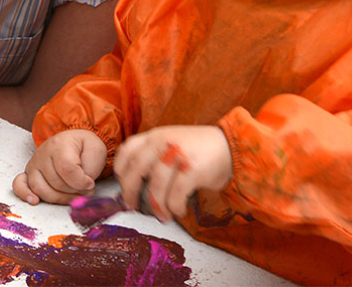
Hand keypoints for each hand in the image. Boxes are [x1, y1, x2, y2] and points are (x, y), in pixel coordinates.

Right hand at [13, 129, 106, 204]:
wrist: (73, 142)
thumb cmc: (84, 147)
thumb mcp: (96, 151)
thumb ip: (91, 169)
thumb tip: (83, 187)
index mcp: (60, 145)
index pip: (67, 169)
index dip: (81, 182)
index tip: (90, 184)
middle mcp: (43, 154)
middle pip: (56, 182)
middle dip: (74, 191)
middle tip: (85, 189)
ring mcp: (33, 164)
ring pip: (40, 189)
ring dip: (59, 198)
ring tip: (72, 196)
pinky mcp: (28, 173)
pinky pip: (19, 185)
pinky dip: (25, 194)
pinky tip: (34, 200)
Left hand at [113, 125, 231, 221]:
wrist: (231, 146)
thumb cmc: (199, 150)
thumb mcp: (171, 142)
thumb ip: (154, 154)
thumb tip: (133, 183)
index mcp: (155, 135)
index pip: (127, 150)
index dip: (120, 169)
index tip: (121, 183)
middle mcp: (162, 142)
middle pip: (135, 171)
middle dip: (130, 192)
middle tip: (132, 206)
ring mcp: (176, 155)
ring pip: (155, 188)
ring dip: (157, 207)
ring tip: (162, 215)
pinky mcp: (192, 170)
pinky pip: (175, 196)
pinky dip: (175, 208)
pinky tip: (179, 210)